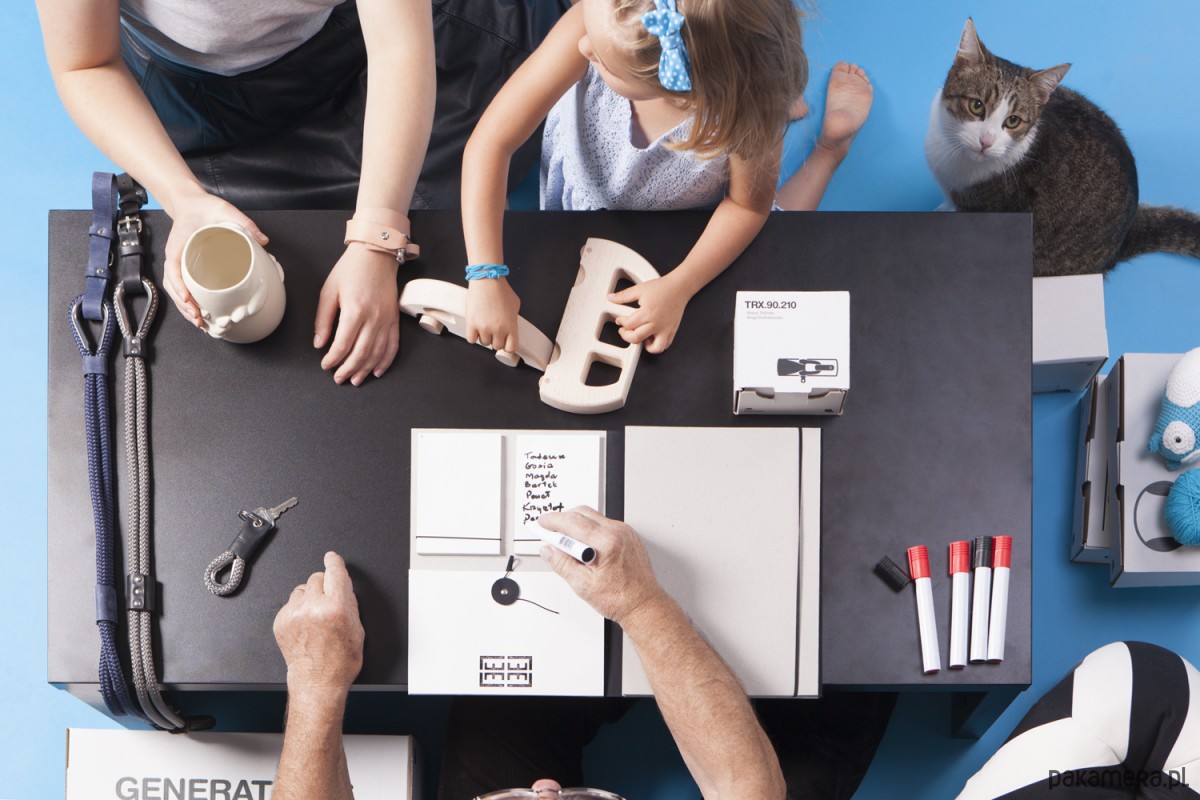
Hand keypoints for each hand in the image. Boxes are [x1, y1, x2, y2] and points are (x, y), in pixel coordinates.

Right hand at [162, 191, 267, 328]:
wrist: (191, 202)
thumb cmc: (202, 207)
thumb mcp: (223, 209)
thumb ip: (243, 222)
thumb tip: (262, 239)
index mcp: (178, 246)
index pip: (173, 269)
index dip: (179, 286)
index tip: (188, 299)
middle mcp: (175, 257)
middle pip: (173, 286)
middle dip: (184, 305)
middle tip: (199, 319)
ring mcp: (179, 263)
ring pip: (176, 291)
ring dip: (185, 309)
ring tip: (200, 323)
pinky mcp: (185, 267)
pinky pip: (182, 287)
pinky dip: (188, 303)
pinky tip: (199, 314)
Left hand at [273, 552, 364, 696]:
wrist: (317, 681)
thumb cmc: (340, 661)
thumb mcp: (357, 628)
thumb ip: (349, 602)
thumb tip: (342, 584)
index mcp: (336, 607)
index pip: (334, 571)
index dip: (334, 562)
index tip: (332, 557)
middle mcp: (313, 607)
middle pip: (316, 577)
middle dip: (324, 585)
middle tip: (328, 601)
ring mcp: (294, 614)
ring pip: (302, 588)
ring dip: (309, 596)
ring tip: (315, 615)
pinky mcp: (281, 621)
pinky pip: (290, 603)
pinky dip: (298, 609)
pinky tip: (305, 625)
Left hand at [314, 245, 400, 384]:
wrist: (376, 255)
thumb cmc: (351, 270)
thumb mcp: (329, 291)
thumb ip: (323, 319)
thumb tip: (319, 343)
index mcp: (355, 310)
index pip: (343, 344)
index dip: (333, 359)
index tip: (326, 365)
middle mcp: (374, 318)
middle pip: (361, 353)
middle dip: (348, 369)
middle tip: (339, 378)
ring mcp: (387, 320)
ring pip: (377, 353)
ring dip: (365, 369)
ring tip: (355, 379)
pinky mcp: (394, 319)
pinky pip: (393, 346)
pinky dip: (386, 361)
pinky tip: (377, 370)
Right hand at [465, 277, 520, 355]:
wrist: (487, 280)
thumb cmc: (500, 290)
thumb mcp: (515, 305)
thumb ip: (513, 320)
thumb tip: (510, 327)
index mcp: (511, 326)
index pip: (511, 347)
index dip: (508, 346)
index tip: (505, 343)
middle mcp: (498, 329)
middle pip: (496, 346)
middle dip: (495, 339)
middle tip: (493, 330)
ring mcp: (484, 328)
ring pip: (484, 343)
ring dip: (484, 336)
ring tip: (484, 325)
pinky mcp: (472, 324)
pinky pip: (471, 340)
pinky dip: (473, 335)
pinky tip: (475, 328)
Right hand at [538, 507, 665, 625]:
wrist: (643, 604)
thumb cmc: (620, 599)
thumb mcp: (582, 585)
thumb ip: (562, 564)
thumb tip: (548, 551)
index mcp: (606, 543)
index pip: (572, 522)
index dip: (553, 521)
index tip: (542, 524)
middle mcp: (618, 532)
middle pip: (582, 513)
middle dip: (563, 520)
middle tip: (551, 533)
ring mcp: (625, 532)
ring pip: (593, 517)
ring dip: (577, 524)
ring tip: (568, 544)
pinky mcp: (629, 535)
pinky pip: (604, 524)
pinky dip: (591, 529)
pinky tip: (585, 546)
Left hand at [609, 274, 691, 353]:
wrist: (679, 287)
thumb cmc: (662, 287)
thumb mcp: (640, 289)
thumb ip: (623, 295)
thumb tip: (611, 298)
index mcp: (647, 313)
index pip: (628, 324)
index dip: (621, 322)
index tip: (620, 319)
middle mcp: (656, 323)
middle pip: (636, 338)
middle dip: (626, 335)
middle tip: (624, 330)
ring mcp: (665, 329)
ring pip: (653, 348)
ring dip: (644, 345)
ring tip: (639, 337)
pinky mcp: (672, 331)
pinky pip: (664, 346)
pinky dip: (657, 346)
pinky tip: (651, 337)